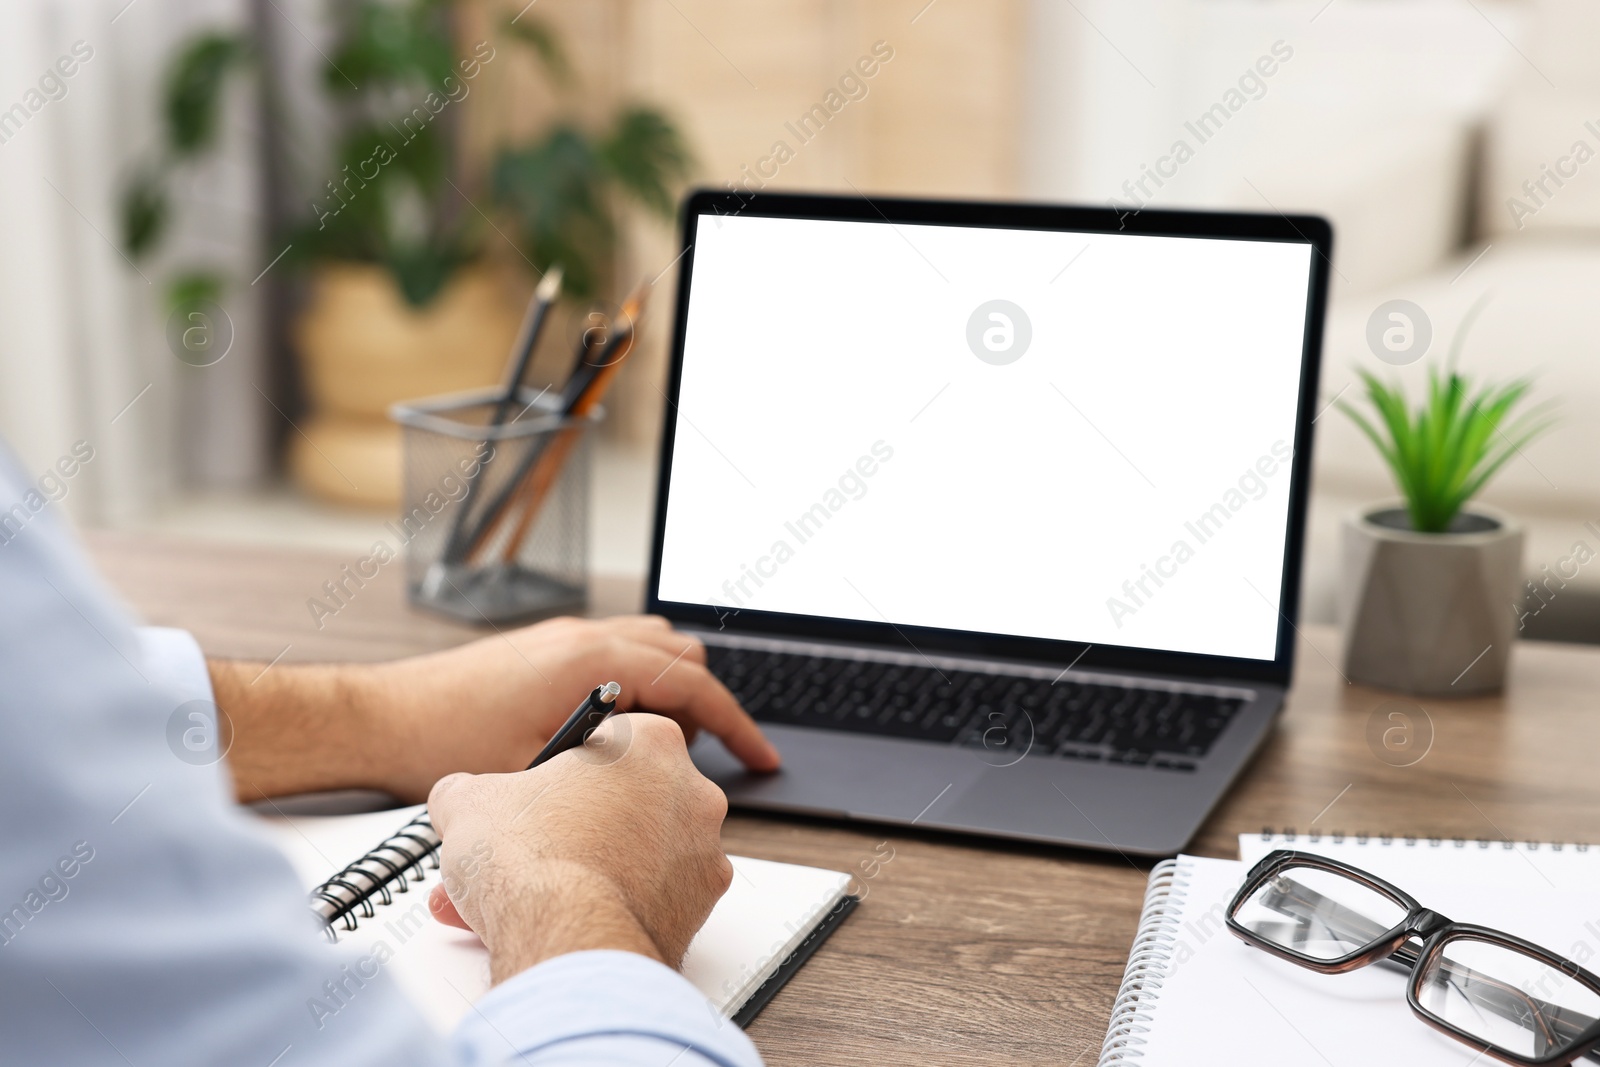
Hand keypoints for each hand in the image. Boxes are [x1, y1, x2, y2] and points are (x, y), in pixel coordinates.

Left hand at [363, 615, 778, 800]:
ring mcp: (564, 637)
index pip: (692, 683)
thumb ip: (608, 761)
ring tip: (649, 750)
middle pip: (681, 656)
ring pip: (651, 648)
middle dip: (704, 708)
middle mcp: (583, 635)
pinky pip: (617, 653)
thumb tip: (652, 772)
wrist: (381, 718)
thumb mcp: (540, 768)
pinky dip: (636, 686)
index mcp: (591, 658)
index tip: (759, 757)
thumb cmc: (443, 738)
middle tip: (689, 762)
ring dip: (668, 693)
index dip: (736, 724)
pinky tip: (608, 733)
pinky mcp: (546, 648)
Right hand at [425, 713, 733, 980]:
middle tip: (524, 854)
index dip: (562, 775)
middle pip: (622, 802)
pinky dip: (615, 906)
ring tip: (527, 898)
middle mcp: (691, 790)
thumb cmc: (533, 859)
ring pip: (637, 853)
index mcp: (649, 742)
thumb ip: (470, 789)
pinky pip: (652, 898)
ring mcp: (702, 850)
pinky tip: (566, 920)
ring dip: (586, 870)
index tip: (539, 797)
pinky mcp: (701, 906)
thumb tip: (459, 796)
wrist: (564, 939)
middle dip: (569, 830)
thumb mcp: (470, 802)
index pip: (605, 744)